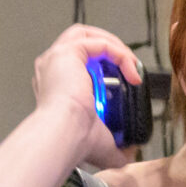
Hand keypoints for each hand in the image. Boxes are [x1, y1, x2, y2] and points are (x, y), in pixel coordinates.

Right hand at [33, 25, 137, 170]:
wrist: (66, 134)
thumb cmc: (76, 140)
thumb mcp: (103, 145)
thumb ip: (118, 146)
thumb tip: (131, 152)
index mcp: (56, 86)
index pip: (79, 64)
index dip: (105, 67)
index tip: (128, 82)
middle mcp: (52, 68)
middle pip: (80, 41)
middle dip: (109, 48)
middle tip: (130, 66)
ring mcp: (56, 58)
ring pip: (87, 34)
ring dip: (114, 45)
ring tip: (132, 64)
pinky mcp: (67, 52)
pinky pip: (98, 42)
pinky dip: (119, 52)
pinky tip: (132, 70)